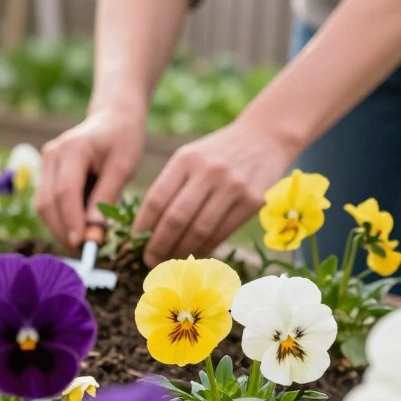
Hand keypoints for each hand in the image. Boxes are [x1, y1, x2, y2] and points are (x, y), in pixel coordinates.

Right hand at [37, 109, 145, 247]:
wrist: (113, 118)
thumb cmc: (123, 140)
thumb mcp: (123, 167)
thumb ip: (106, 197)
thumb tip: (94, 231)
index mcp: (73, 148)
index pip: (65, 192)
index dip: (72, 221)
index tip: (84, 244)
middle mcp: (52, 154)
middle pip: (48, 202)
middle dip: (64, 230)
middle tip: (84, 252)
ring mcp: (46, 161)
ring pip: (43, 205)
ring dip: (59, 227)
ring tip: (83, 243)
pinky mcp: (46, 170)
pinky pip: (47, 200)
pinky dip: (60, 218)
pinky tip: (77, 228)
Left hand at [135, 118, 297, 266]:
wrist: (265, 138)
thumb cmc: (218, 153)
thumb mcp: (191, 157)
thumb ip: (171, 186)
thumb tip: (149, 229)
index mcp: (186, 159)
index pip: (157, 199)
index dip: (143, 225)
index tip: (135, 241)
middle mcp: (209, 172)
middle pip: (176, 219)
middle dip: (159, 245)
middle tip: (149, 260)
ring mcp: (233, 187)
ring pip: (199, 230)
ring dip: (181, 252)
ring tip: (170, 262)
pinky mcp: (252, 201)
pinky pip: (222, 233)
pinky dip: (205, 248)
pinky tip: (194, 254)